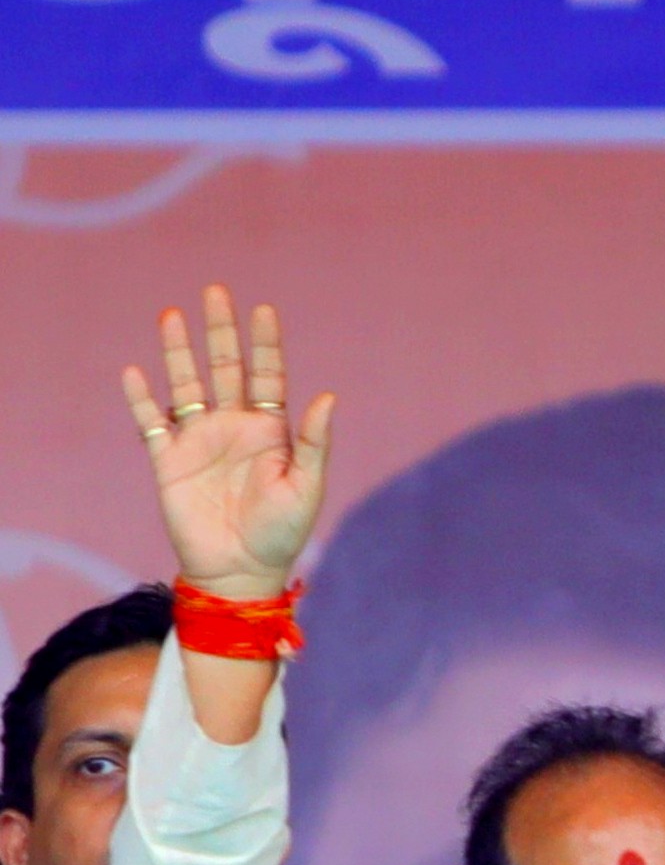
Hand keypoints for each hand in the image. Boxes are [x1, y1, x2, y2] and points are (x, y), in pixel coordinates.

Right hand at [119, 285, 332, 599]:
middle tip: (215, 291)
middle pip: (224, 368)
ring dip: (178, 352)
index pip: (267, 376)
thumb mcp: (306, 487)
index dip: (265, 343)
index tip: (263, 309)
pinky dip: (142, 400)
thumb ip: (312, 442)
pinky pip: (151, 423)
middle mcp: (233, 427)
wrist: (241, 572)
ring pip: (186, 385)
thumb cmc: (282, 533)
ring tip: (171, 315)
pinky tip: (136, 373)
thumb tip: (328, 396)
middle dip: (220, 331)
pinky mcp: (169, 460)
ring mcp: (198, 440)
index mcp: (270, 431)